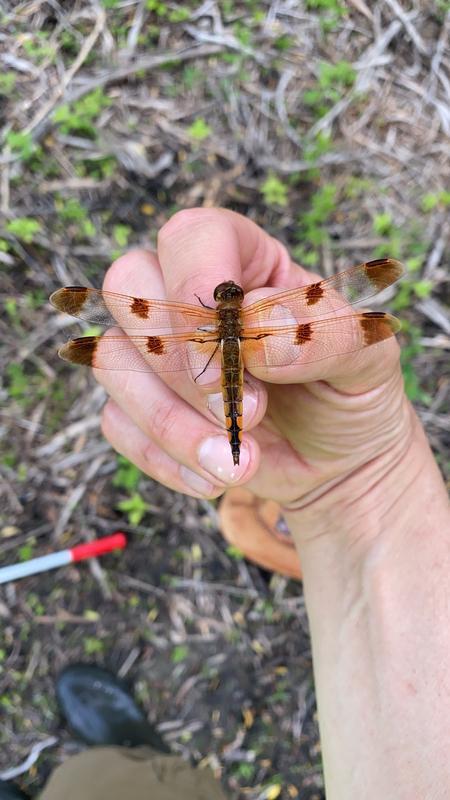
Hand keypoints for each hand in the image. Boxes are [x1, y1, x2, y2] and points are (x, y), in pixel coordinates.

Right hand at [95, 208, 414, 532]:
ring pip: (113, 361)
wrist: (337, 463)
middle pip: (128, 286)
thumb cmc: (351, 393)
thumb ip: (328, 336)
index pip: (193, 236)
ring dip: (174, 423)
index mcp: (245, 262)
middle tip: (250, 411)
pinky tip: (217, 474)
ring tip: (240, 461)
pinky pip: (117, 423)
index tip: (240, 351)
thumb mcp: (368, 359)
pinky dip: (165, 459)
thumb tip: (264, 331)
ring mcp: (157, 353)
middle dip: (183, 362)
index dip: (198, 282)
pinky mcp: (141, 406)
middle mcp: (189, 298)